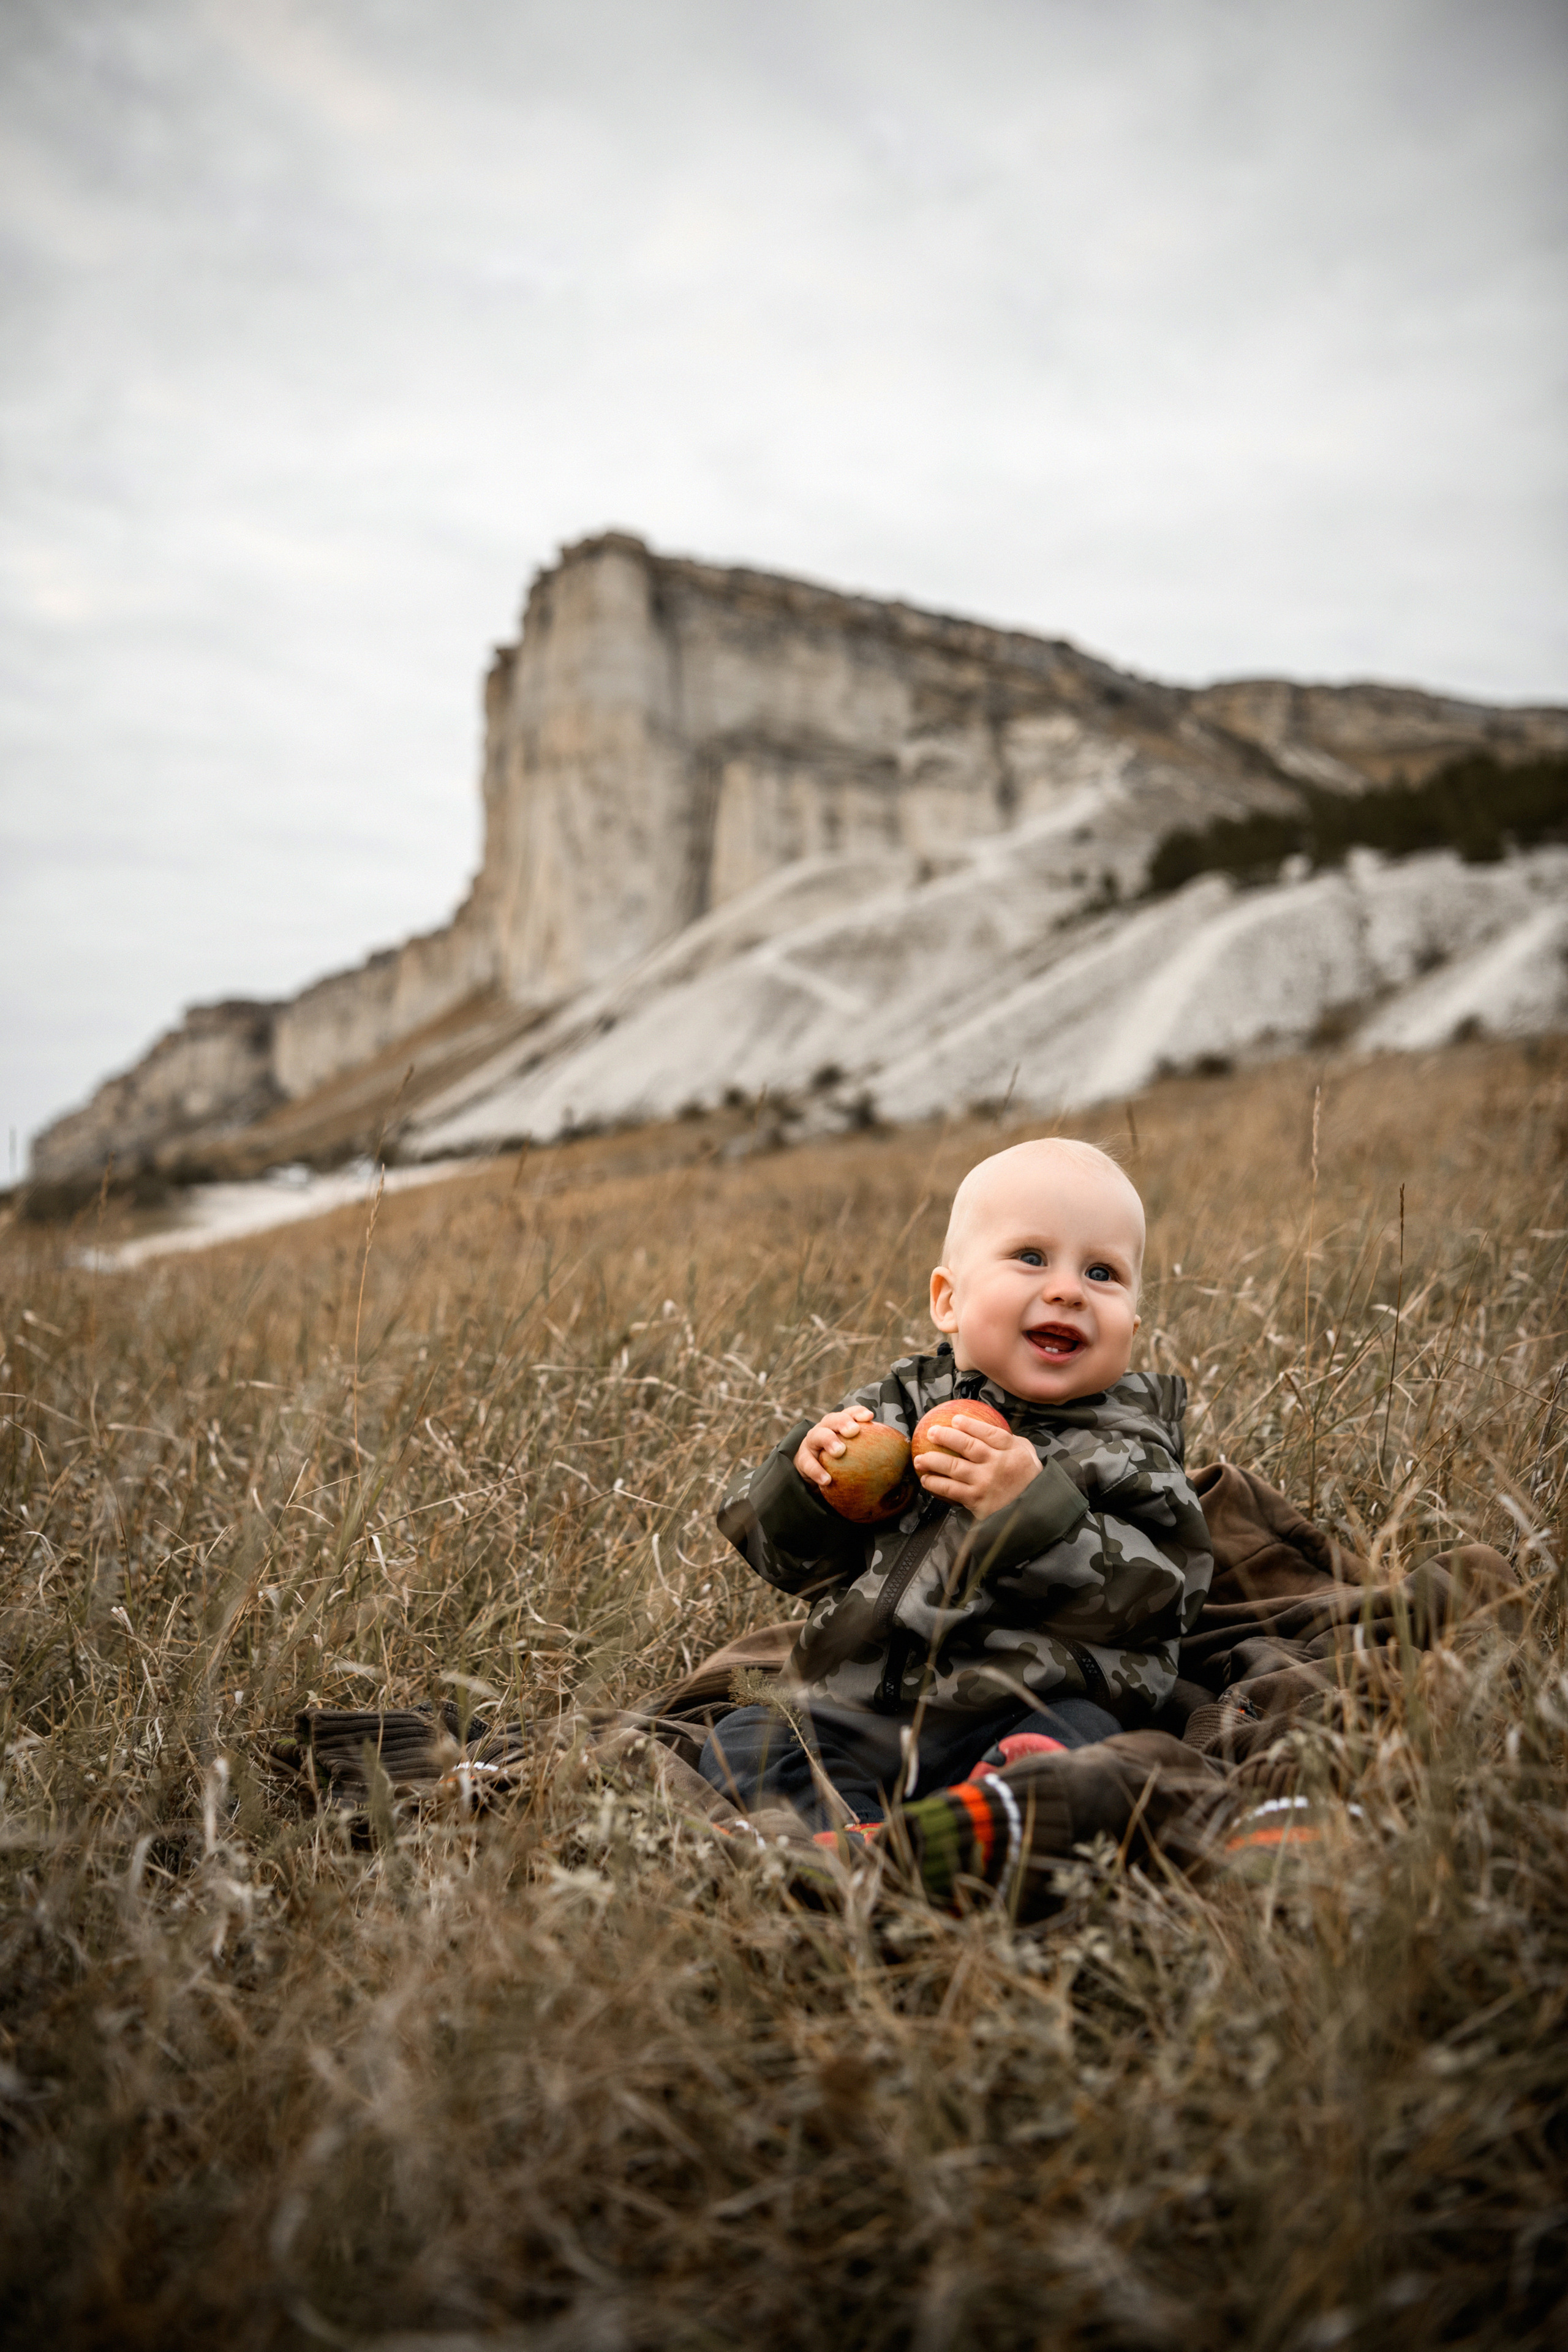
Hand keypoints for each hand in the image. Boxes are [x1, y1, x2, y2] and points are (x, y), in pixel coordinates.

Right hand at [794, 1406, 876, 1490]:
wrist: (812, 1470)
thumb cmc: (841, 1461)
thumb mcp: (854, 1454)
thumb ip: (872, 1455)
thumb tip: (903, 1467)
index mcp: (839, 1425)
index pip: (849, 1413)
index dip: (858, 1412)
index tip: (870, 1417)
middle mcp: (824, 1429)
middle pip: (832, 1419)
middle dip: (843, 1422)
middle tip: (853, 1431)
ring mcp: (811, 1442)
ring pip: (817, 1435)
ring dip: (829, 1440)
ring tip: (840, 1451)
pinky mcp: (802, 1459)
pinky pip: (808, 1464)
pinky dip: (817, 1471)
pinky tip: (827, 1481)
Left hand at [912, 1414, 1041, 1521]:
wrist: (1033, 1514)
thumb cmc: (1029, 1482)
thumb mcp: (1028, 1455)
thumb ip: (1011, 1441)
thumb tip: (988, 1431)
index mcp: (1012, 1451)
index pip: (988, 1433)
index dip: (970, 1425)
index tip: (955, 1420)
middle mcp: (997, 1465)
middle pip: (967, 1445)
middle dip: (946, 1437)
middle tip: (931, 1433)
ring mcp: (985, 1483)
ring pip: (953, 1467)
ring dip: (933, 1461)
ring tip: (920, 1459)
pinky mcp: (976, 1500)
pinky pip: (951, 1489)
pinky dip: (936, 1484)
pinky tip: (927, 1480)